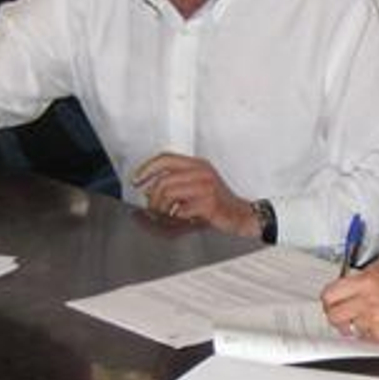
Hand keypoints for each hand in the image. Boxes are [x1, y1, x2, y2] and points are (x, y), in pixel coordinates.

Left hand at [132, 152, 255, 236]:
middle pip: (163, 180)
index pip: (165, 158)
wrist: (242, 216)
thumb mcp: (196, 188)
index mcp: (198, 165)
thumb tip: (146, 192)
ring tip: (166, 217)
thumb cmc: (218, 204)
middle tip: (153, 210)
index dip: (146, 168)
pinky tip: (181, 221)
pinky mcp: (209, 202)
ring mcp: (206, 186)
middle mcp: (202, 172)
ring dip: (162, 210)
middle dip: (153, 198)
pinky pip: (180, 210)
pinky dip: (175, 219)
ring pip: (168, 194)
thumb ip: (174, 185)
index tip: (136, 181)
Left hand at [320, 268, 378, 341]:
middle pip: (332, 313)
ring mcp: (373, 318)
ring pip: (345, 327)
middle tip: (342, 315)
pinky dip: (367, 332)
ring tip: (365, 319)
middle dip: (335, 316)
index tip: (332, 302)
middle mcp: (368, 299)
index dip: (328, 300)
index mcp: (367, 281)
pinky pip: (362, 336)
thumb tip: (343, 293)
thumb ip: (362, 283)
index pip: (330, 293)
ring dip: (351, 325)